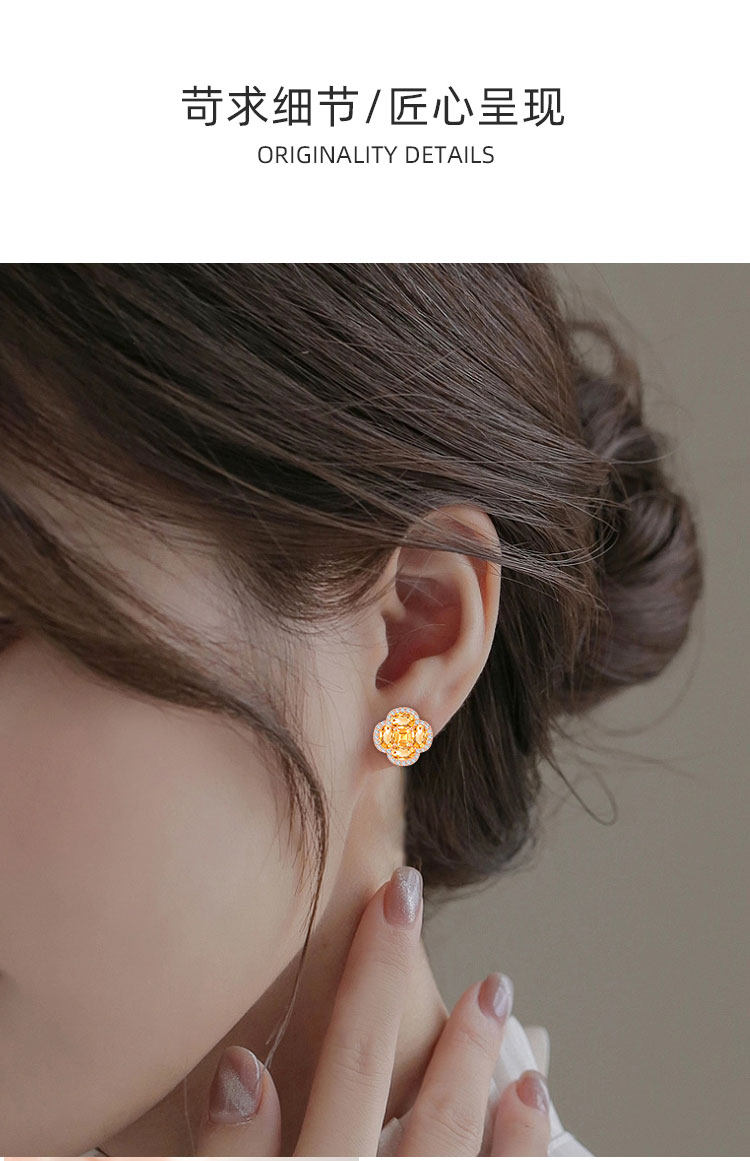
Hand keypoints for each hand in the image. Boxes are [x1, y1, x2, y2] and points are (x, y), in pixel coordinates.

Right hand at [194, 865, 550, 1155]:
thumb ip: (226, 1158)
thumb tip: (242, 1069)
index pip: (358, 1065)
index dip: (378, 974)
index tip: (394, 891)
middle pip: (425, 1098)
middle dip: (440, 1012)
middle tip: (436, 922)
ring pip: (469, 1148)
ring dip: (488, 1069)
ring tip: (496, 997)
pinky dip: (524, 1143)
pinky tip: (532, 1092)